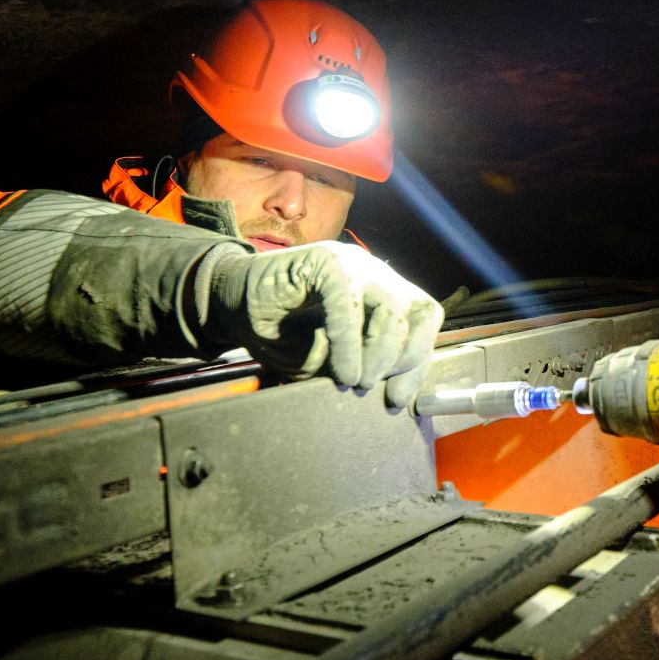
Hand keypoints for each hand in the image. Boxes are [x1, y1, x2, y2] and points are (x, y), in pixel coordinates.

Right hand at [207, 241, 442, 407]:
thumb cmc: (283, 334)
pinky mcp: (325, 260)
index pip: (424, 321)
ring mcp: (353, 262)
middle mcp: (375, 274)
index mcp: (384, 293)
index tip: (399, 399)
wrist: (233, 308)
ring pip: (393, 309)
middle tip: (369, 387)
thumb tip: (396, 393)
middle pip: (419, 314)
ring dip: (378, 354)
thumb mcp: (331, 361)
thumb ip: (365, 366)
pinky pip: (349, 302)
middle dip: (401, 360)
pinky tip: (340, 370)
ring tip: (353, 381)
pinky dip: (348, 343)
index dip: (418, 361)